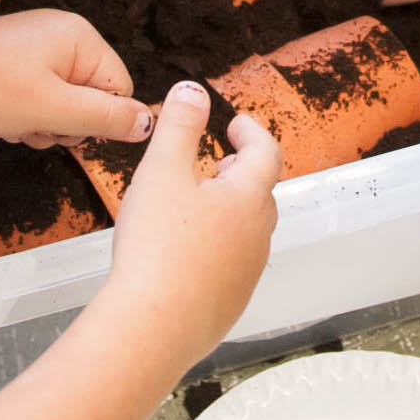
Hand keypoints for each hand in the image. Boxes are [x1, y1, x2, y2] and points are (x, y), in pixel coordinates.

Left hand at [0, 10, 153, 149]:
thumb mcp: (52, 110)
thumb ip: (104, 118)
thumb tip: (150, 124)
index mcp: (81, 37)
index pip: (119, 89)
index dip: (96, 119)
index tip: (62, 127)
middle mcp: (64, 34)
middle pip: (91, 96)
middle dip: (64, 122)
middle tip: (32, 125)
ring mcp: (37, 45)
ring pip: (63, 101)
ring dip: (42, 122)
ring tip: (13, 121)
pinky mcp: (15, 59)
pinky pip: (40, 94)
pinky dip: (25, 113)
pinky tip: (1, 116)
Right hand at [95, 81, 283, 366]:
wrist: (153, 328)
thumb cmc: (157, 249)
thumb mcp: (161, 172)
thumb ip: (179, 126)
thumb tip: (194, 90)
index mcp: (248, 198)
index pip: (266, 153)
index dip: (252, 133)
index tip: (236, 124)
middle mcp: (258, 236)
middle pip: (260, 193)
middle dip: (241, 172)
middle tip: (218, 163)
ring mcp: (247, 274)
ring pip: (247, 231)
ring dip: (229, 212)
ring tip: (198, 207)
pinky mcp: (229, 304)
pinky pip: (231, 265)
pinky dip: (216, 248)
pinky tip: (185, 254)